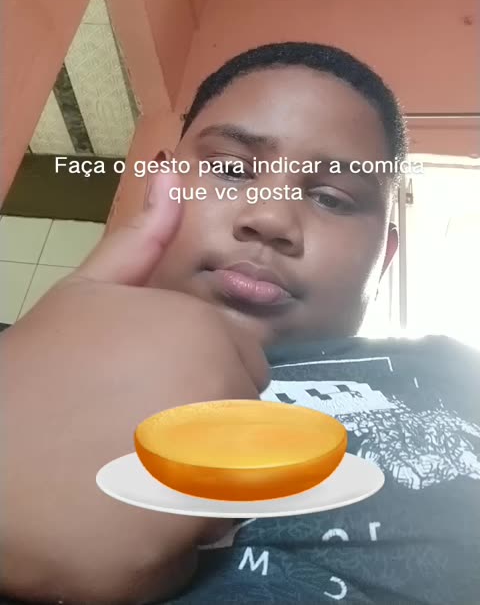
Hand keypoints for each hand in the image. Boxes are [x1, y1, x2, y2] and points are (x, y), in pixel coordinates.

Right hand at [1, 170, 269, 602]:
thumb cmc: (35, 371)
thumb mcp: (87, 293)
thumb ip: (143, 239)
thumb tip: (175, 173)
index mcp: (209, 341)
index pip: (250, 363)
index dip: (207, 372)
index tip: (159, 385)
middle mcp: (223, 409)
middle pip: (252, 421)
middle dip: (211, 423)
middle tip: (138, 428)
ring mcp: (204, 487)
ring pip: (239, 483)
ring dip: (200, 481)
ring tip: (129, 470)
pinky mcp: (179, 556)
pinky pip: (205, 541)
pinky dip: (173, 536)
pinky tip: (121, 516)